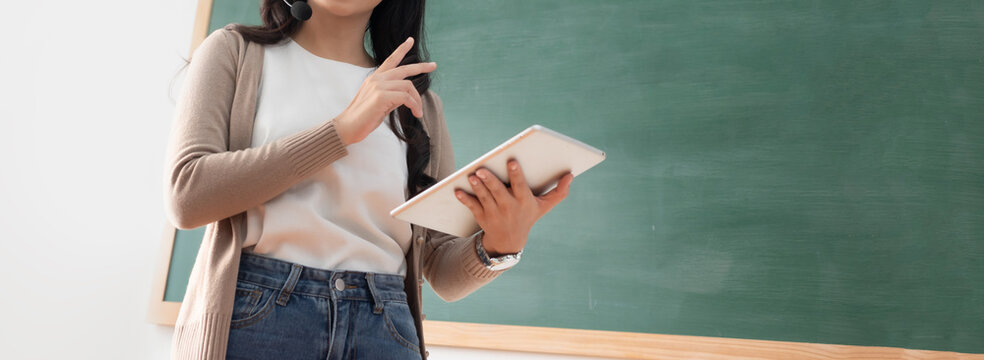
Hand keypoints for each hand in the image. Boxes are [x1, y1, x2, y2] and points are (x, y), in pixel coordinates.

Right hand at [334, 37, 436, 144]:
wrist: (347, 127)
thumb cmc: (364, 118)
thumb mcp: (380, 102)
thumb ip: (391, 94)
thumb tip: (406, 95)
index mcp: (375, 78)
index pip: (390, 60)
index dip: (401, 49)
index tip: (410, 40)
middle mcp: (377, 79)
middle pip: (404, 69)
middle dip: (421, 67)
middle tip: (434, 65)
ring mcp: (378, 86)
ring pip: (408, 86)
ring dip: (417, 100)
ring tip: (419, 112)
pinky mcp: (381, 96)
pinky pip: (406, 97)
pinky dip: (414, 105)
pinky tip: (416, 113)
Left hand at [454, 160, 573, 255]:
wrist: (509, 242)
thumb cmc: (528, 217)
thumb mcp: (544, 207)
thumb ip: (559, 192)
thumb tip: (571, 175)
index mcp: (524, 201)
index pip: (520, 186)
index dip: (516, 174)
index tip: (511, 161)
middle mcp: (509, 208)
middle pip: (499, 192)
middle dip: (490, 181)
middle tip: (481, 169)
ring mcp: (494, 213)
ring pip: (484, 198)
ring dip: (478, 187)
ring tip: (472, 176)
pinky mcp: (482, 216)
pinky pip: (472, 206)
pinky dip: (464, 199)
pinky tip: (457, 190)